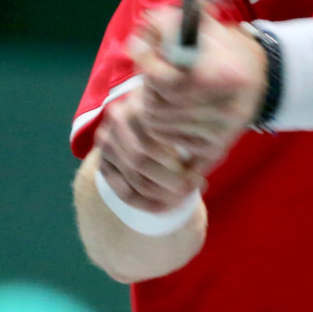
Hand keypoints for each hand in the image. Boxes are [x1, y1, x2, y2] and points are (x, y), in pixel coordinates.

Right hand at [95, 88, 204, 212]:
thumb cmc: (174, 116)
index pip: (154, 140)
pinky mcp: (103, 164)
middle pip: (141, 161)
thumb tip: (209, 160)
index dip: (177, 163)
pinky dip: (146, 204)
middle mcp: (117, 120)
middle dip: (170, 182)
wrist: (140, 117)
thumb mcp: (182, 115)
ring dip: (161, 196)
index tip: (198, 177)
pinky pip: (123, 192)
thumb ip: (193, 133)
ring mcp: (107, 143)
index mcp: (138, 102)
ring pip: (134, 178)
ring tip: (183, 199)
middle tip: (192, 189)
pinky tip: (166, 208)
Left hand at [133, 7, 266, 173]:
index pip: (163, 79)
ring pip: (157, 124)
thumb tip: (142, 34)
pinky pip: (168, 140)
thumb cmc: (228, 49)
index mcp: (227, 75)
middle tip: (155, 72)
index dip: (147, 63)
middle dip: (148, 85)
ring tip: (164, 90)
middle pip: (156, 104)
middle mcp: (227, 109)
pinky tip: (173, 110)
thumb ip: (171, 25)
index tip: (145, 49)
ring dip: (152, 104)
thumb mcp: (204, 27)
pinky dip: (162, 125)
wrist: (263, 77)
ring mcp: (221, 132)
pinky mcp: (215, 149)